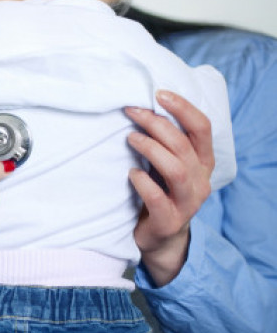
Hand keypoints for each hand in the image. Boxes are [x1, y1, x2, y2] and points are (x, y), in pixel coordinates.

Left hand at [125, 90, 214, 286]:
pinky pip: (158, 198)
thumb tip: (141, 106)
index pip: (202, 128)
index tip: (159, 93)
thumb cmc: (160, 192)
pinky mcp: (169, 220)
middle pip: (184, 145)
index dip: (183, 108)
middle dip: (158, 124)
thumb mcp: (167, 164)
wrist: (160, 239)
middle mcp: (200, 181)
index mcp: (202, 162)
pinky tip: (131, 173)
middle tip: (132, 112)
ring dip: (151, 149)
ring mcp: (187, 203)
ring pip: (176, 169)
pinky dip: (143, 182)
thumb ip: (164, 142)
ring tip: (130, 139)